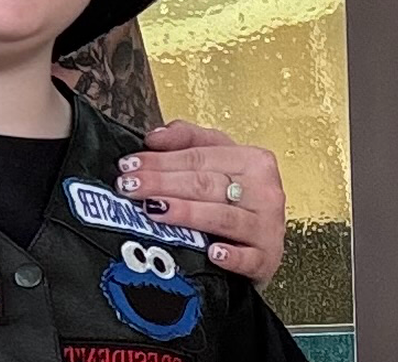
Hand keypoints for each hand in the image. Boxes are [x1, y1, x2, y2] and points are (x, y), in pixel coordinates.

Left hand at [115, 120, 286, 287]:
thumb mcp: (218, 160)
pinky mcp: (268, 260)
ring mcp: (268, 227)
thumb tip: (154, 137)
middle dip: (163, 184)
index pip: (199, 157)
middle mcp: (264, 191)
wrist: (262, 244)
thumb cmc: (236, 200)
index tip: (129, 166)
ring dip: (186, 213)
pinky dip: (231, 256)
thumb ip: (187, 140)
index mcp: (252, 160)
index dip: (161, 160)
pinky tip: (212, 253)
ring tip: (154, 210)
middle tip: (129, 187)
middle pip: (206, 184)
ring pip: (222, 217)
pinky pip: (249, 258)